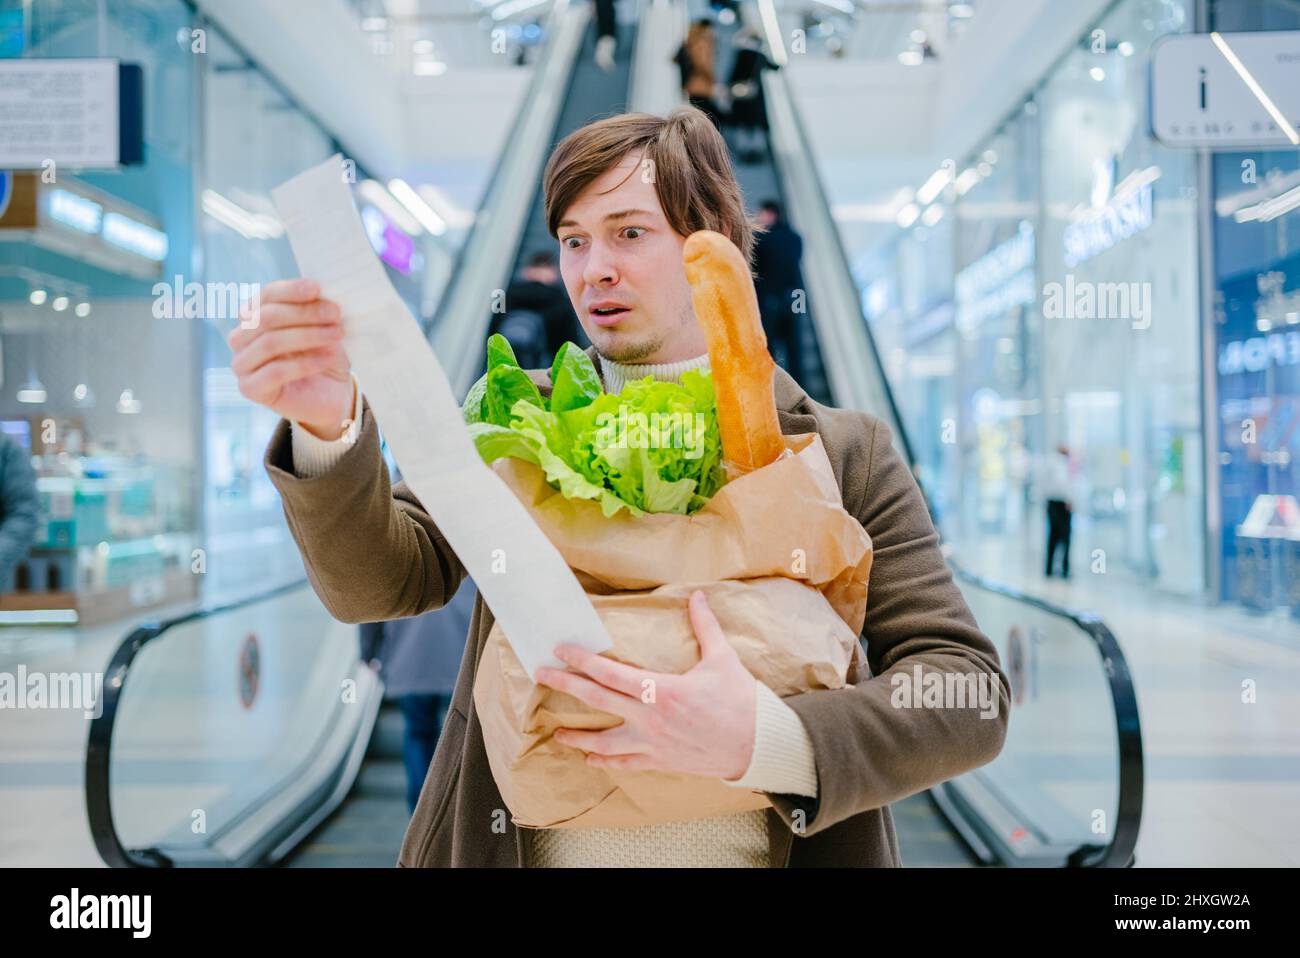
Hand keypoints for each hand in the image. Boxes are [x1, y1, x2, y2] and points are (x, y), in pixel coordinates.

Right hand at [227, 278, 352, 437]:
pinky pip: (275, 371)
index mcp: (254, 316)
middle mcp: (240, 338)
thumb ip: (315, 309)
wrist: (332, 394)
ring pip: (270, 343)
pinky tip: (328, 358)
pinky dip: (306, 363)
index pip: (266, 296)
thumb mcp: (324, 328)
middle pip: (266, 318)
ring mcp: (241, 365)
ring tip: (337, 334)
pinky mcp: (250, 389)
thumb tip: (317, 292)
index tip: (317, 288)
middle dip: (304, 313)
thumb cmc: (324, 356)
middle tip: (335, 314)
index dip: (291, 290)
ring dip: (308, 336)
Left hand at [534, 590, 756, 779]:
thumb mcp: (723, 659)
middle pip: (598, 700)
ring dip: (578, 736)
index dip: (582, 660)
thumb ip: (705, 626)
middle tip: (541, 676)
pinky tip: (590, 759)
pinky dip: (605, 762)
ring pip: (605, 742)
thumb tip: (697, 595)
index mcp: (662, 690)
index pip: (611, 672)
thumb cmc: (740, 702)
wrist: (757, 745)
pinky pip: (626, 764)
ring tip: (557, 732)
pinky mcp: (660, 761)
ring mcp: (653, 744)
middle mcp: (650, 718)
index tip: (560, 650)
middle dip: (566, 686)